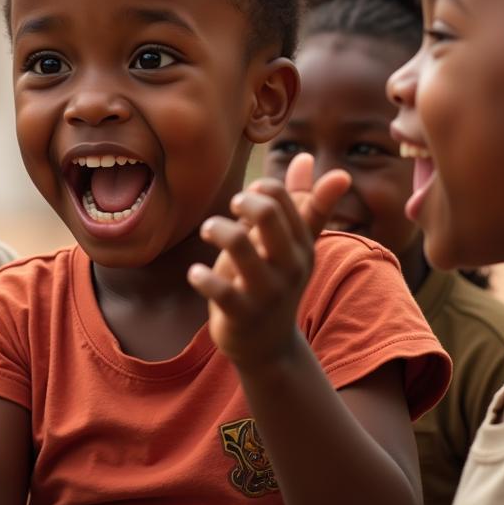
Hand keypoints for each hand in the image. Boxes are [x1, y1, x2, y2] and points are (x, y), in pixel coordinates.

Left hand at [188, 152, 349, 369]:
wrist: (269, 347)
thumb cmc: (274, 282)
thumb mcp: (293, 246)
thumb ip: (303, 202)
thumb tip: (308, 156)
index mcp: (302, 246)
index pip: (286, 200)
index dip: (263, 190)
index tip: (250, 196)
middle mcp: (289, 266)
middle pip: (267, 215)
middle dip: (243, 203)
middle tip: (231, 208)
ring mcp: (266, 292)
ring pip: (239, 244)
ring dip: (217, 230)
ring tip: (208, 231)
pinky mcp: (242, 314)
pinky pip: (220, 289)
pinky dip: (201, 276)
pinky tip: (195, 274)